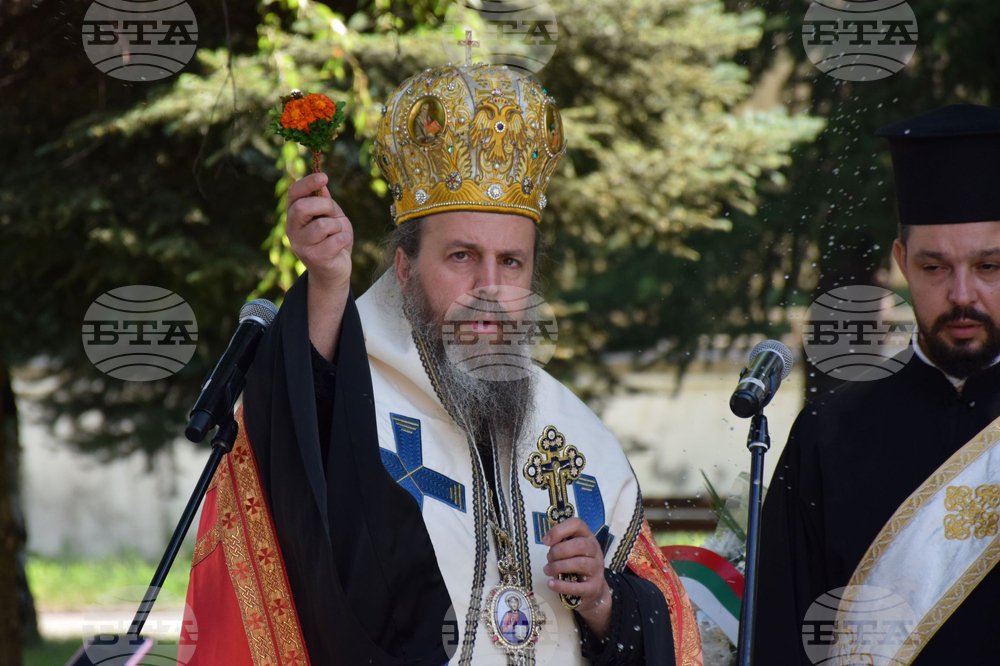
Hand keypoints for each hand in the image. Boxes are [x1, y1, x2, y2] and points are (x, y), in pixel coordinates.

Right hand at [286, 173, 352, 289]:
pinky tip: (341, 245)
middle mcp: (292, 230)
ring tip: (337, 233)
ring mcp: (302, 246)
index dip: (307, 183)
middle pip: (302, 208)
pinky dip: (344, 239)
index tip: (324, 177)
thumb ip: (326, 202)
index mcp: (294, 216)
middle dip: (324, 205)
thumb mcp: (332, 217)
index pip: (293, 194)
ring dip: (337, 226)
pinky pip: (336, 240)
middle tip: (333, 212)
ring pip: (322, 225)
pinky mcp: (315, 258)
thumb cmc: (333, 239)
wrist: (335, 270)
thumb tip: (322, 186)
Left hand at [542, 517, 611, 639]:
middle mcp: (595, 550)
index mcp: (587, 537)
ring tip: (547, 570)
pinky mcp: (594, 587)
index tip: (546, 541)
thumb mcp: (570, 550)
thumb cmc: (576, 565)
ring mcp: (597, 569)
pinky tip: (551, 584)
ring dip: (558, 567)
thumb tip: (548, 540)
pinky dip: (562, 586)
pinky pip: (578, 587)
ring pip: (579, 564)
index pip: (577, 524)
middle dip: (558, 551)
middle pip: (579, 545)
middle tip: (549, 559)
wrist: (593, 589)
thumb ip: (560, 543)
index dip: (559, 530)